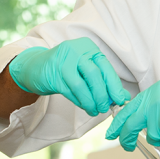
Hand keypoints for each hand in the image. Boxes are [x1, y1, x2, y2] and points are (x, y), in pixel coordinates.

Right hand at [9, 37, 130, 116]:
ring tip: (95, 111)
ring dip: (90, 101)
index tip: (120, 99)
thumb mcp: (86, 69)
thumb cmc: (67, 68)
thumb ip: (104, 80)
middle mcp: (75, 50)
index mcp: (87, 47)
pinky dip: (79, 101)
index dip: (114, 84)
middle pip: (94, 74)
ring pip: (81, 85)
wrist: (36, 67)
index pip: (105, 66)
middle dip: (102, 94)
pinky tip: (85, 107)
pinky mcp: (52, 75)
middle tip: (105, 108)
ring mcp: (62, 62)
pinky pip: (69, 91)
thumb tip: (123, 96)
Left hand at [105, 80, 159, 152]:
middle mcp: (156, 103)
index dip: (118, 122)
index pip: (129, 108)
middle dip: (126, 138)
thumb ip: (155, 105)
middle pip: (131, 125)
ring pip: (153, 138)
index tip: (111, 131)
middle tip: (127, 145)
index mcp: (156, 91)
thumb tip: (137, 121)